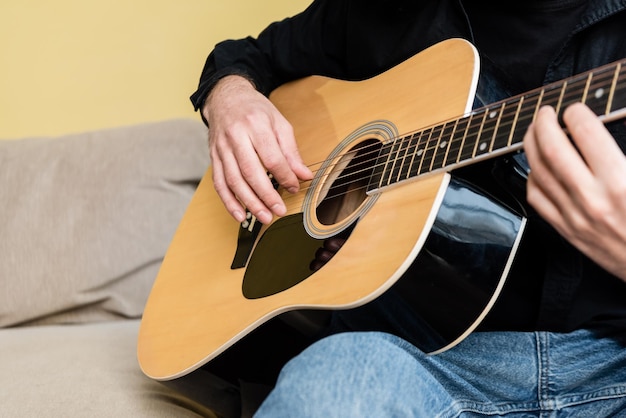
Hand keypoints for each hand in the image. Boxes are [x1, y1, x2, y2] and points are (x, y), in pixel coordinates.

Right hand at [203, 75, 312, 223]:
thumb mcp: (279, 123)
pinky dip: (229, 201)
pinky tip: (239, 215)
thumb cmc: (255, 111)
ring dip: (249, 203)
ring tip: (264, 217)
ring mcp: (221, 148)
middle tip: (279, 211)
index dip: (284, 176)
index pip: (271, 157)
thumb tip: (304, 175)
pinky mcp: (213, 158)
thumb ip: (291, 151)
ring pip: (233, 181)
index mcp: (255, 125)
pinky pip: (219, 183)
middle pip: (250, 171)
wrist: (225, 98)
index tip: (294, 188)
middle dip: (266, 195)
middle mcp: (235, 136)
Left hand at [523, 103, 625, 280]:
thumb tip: (620, 122)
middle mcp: (592, 199)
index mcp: (621, 182)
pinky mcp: (567, 231)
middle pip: (552, 150)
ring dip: (532, 147)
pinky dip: (532, 178)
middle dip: (543, 124)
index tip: (575, 108)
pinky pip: (537, 199)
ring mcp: (575, 216)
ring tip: (534, 132)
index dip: (576, 114)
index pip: (587, 134)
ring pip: (538, 172)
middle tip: (544, 112)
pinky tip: (537, 168)